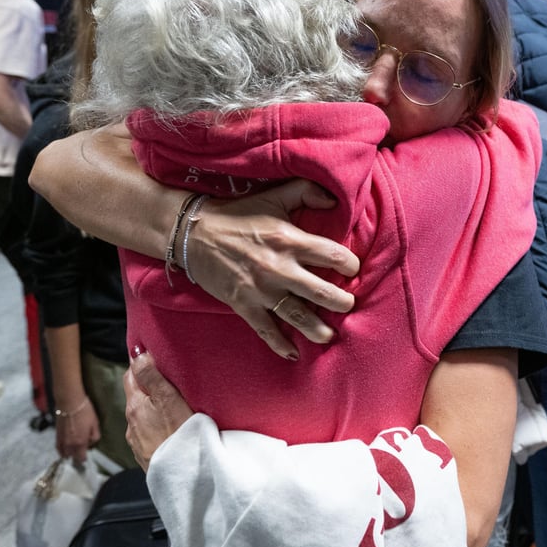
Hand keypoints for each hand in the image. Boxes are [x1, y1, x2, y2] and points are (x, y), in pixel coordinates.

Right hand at [54, 399, 99, 465]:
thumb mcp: (95, 424)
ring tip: (74, 450)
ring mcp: (62, 440)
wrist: (69, 402)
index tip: (87, 456)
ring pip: (65, 453)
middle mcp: (70, 444)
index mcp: (80, 442)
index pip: (81, 458)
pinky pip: (58, 447)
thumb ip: (94, 436)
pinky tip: (65, 448)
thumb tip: (91, 443)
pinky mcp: (56, 435)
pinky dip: (62, 450)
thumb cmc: (84, 412)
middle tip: (82, 451)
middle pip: (73, 457)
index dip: (85, 458)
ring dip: (70, 453)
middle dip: (77, 456)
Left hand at [124, 351, 192, 470]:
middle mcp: (131, 424)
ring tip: (171, 405)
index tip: (151, 356)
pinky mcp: (147, 456)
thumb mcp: (167, 398)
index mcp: (135, 406)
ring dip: (152, 408)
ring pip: (143, 416)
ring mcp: (137, 442)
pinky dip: (157, 426)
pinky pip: (149, 434)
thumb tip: (137, 353)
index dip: (140, 364)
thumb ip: (151, 375)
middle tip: (166, 378)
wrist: (184, 476)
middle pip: (136, 397)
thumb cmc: (179, 434)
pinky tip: (170, 428)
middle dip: (147, 387)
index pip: (130, 376)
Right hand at [187, 180, 360, 358]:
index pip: (332, 255)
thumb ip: (305, 192)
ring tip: (330, 335)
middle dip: (341, 301)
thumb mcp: (273, 196)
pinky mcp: (244, 304)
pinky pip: (266, 330)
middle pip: (322, 292)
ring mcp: (261, 289)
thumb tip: (334, 199)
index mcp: (289, 240)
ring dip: (318, 329)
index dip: (349, 264)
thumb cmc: (238, 214)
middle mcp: (279, 267)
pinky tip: (294, 354)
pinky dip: (280, 344)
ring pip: (298, 315)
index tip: (353, 270)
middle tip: (349, 305)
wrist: (193, 233)